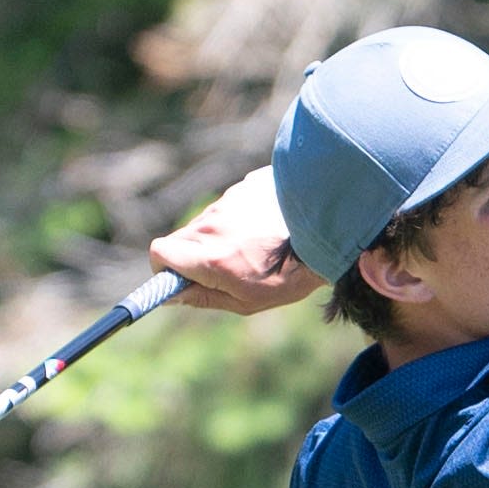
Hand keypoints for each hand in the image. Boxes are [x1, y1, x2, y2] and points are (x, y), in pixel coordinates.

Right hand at [151, 167, 315, 314]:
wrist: (329, 236)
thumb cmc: (287, 277)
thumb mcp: (244, 302)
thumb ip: (202, 297)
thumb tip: (172, 294)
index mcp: (208, 256)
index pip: (160, 252)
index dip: (164, 266)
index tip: (177, 275)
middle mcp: (212, 224)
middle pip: (184, 237)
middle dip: (195, 254)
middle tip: (225, 268)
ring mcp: (230, 199)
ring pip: (210, 220)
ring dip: (223, 234)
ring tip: (258, 247)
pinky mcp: (248, 185)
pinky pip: (234, 203)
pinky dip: (244, 216)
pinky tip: (270, 227)